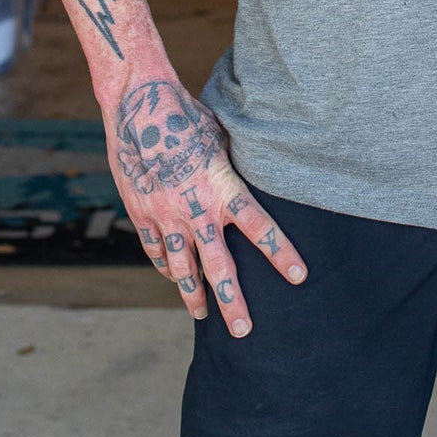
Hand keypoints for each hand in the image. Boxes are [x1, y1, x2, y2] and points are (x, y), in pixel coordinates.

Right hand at [105, 74, 307, 336]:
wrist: (138, 104)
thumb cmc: (186, 113)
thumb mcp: (220, 137)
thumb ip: (232, 166)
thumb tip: (251, 175)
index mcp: (221, 186)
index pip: (259, 227)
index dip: (280, 253)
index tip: (298, 276)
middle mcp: (194, 208)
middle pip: (218, 265)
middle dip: (233, 301)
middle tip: (245, 332)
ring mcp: (164, 215)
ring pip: (182, 268)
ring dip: (194, 295)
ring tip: (204, 316)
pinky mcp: (141, 213)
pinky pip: (156, 250)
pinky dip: (167, 265)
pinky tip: (175, 276)